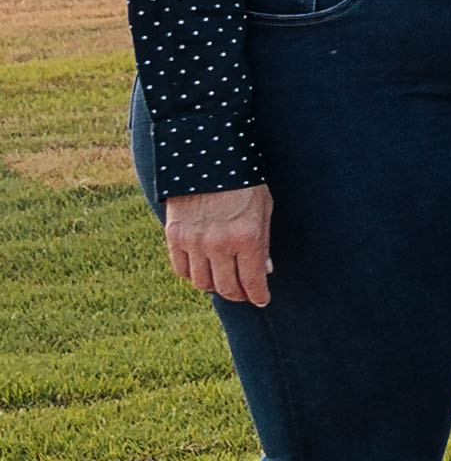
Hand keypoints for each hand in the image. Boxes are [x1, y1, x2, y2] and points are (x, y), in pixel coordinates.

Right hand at [163, 184, 273, 308]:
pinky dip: (192, 275)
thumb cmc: (243, 183)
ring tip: (224, 281)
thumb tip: (265, 271)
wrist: (207, 160)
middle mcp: (218, 244)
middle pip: (226, 287)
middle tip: (244, 294)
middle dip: (238, 295)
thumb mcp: (263, 210)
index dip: (258, 295)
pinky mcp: (174, 237)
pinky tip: (203, 270)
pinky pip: (181, 269)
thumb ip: (263, 243)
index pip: (252, 280)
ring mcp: (193, 242)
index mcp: (246, 237)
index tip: (262, 300)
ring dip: (215, 286)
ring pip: (202, 283)